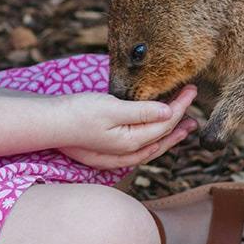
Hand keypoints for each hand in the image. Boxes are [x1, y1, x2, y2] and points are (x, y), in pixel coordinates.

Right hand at [56, 85, 198, 169]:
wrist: (50, 124)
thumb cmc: (78, 113)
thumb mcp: (111, 108)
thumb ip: (142, 112)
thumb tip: (169, 113)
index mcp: (131, 141)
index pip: (165, 122)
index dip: (181, 105)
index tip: (192, 89)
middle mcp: (128, 152)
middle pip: (163, 136)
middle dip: (181, 119)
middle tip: (194, 102)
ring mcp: (119, 154)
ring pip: (154, 145)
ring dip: (171, 133)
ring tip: (186, 124)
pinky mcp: (111, 151)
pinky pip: (141, 148)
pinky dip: (155, 139)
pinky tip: (156, 134)